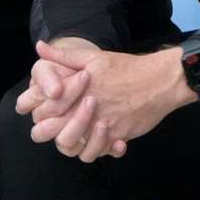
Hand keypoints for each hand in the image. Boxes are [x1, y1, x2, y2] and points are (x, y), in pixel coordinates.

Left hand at [26, 40, 197, 162]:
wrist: (160, 81)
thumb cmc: (126, 68)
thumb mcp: (93, 57)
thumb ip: (63, 56)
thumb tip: (39, 47)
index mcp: (77, 91)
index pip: (46, 110)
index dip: (42, 114)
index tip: (49, 111)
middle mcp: (87, 110)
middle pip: (56, 134)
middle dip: (53, 132)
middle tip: (61, 126)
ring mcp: (103, 125)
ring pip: (76, 149)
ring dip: (75, 143)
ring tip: (80, 133)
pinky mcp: (119, 136)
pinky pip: (101, 152)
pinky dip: (99, 149)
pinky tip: (102, 138)